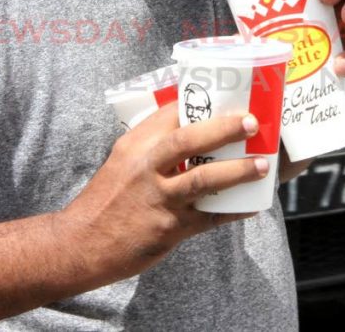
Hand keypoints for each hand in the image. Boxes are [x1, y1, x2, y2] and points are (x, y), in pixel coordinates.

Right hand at [64, 103, 264, 282]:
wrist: (82, 244)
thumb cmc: (107, 199)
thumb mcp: (122, 161)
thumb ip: (152, 145)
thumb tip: (190, 128)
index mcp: (135, 146)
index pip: (170, 114)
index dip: (200, 104)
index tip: (228, 100)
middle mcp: (145, 168)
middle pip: (188, 140)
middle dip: (224, 129)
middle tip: (251, 123)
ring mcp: (158, 199)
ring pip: (204, 179)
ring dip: (238, 171)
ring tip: (263, 165)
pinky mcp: (169, 228)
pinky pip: (210, 217)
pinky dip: (234, 210)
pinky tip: (252, 205)